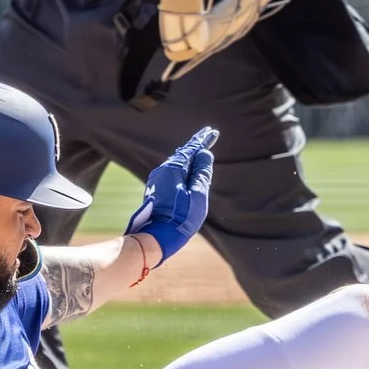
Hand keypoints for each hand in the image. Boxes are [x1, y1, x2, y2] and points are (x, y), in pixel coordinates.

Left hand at [125, 126, 217, 266]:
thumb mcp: (197, 194)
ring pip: (177, 165)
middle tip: (207, 136)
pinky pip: (172, 174)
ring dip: (189, 159)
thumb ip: (202, 172)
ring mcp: (157, 180)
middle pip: (183, 155)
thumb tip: (204, 154)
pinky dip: (183, 169)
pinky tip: (187, 170)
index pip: (191, 149)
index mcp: (173, 169)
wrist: (158, 236)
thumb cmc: (181, 217)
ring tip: (199, 151)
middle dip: (196, 147)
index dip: (203, 141)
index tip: (212, 132)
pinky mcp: (156, 189)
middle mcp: (162, 171)